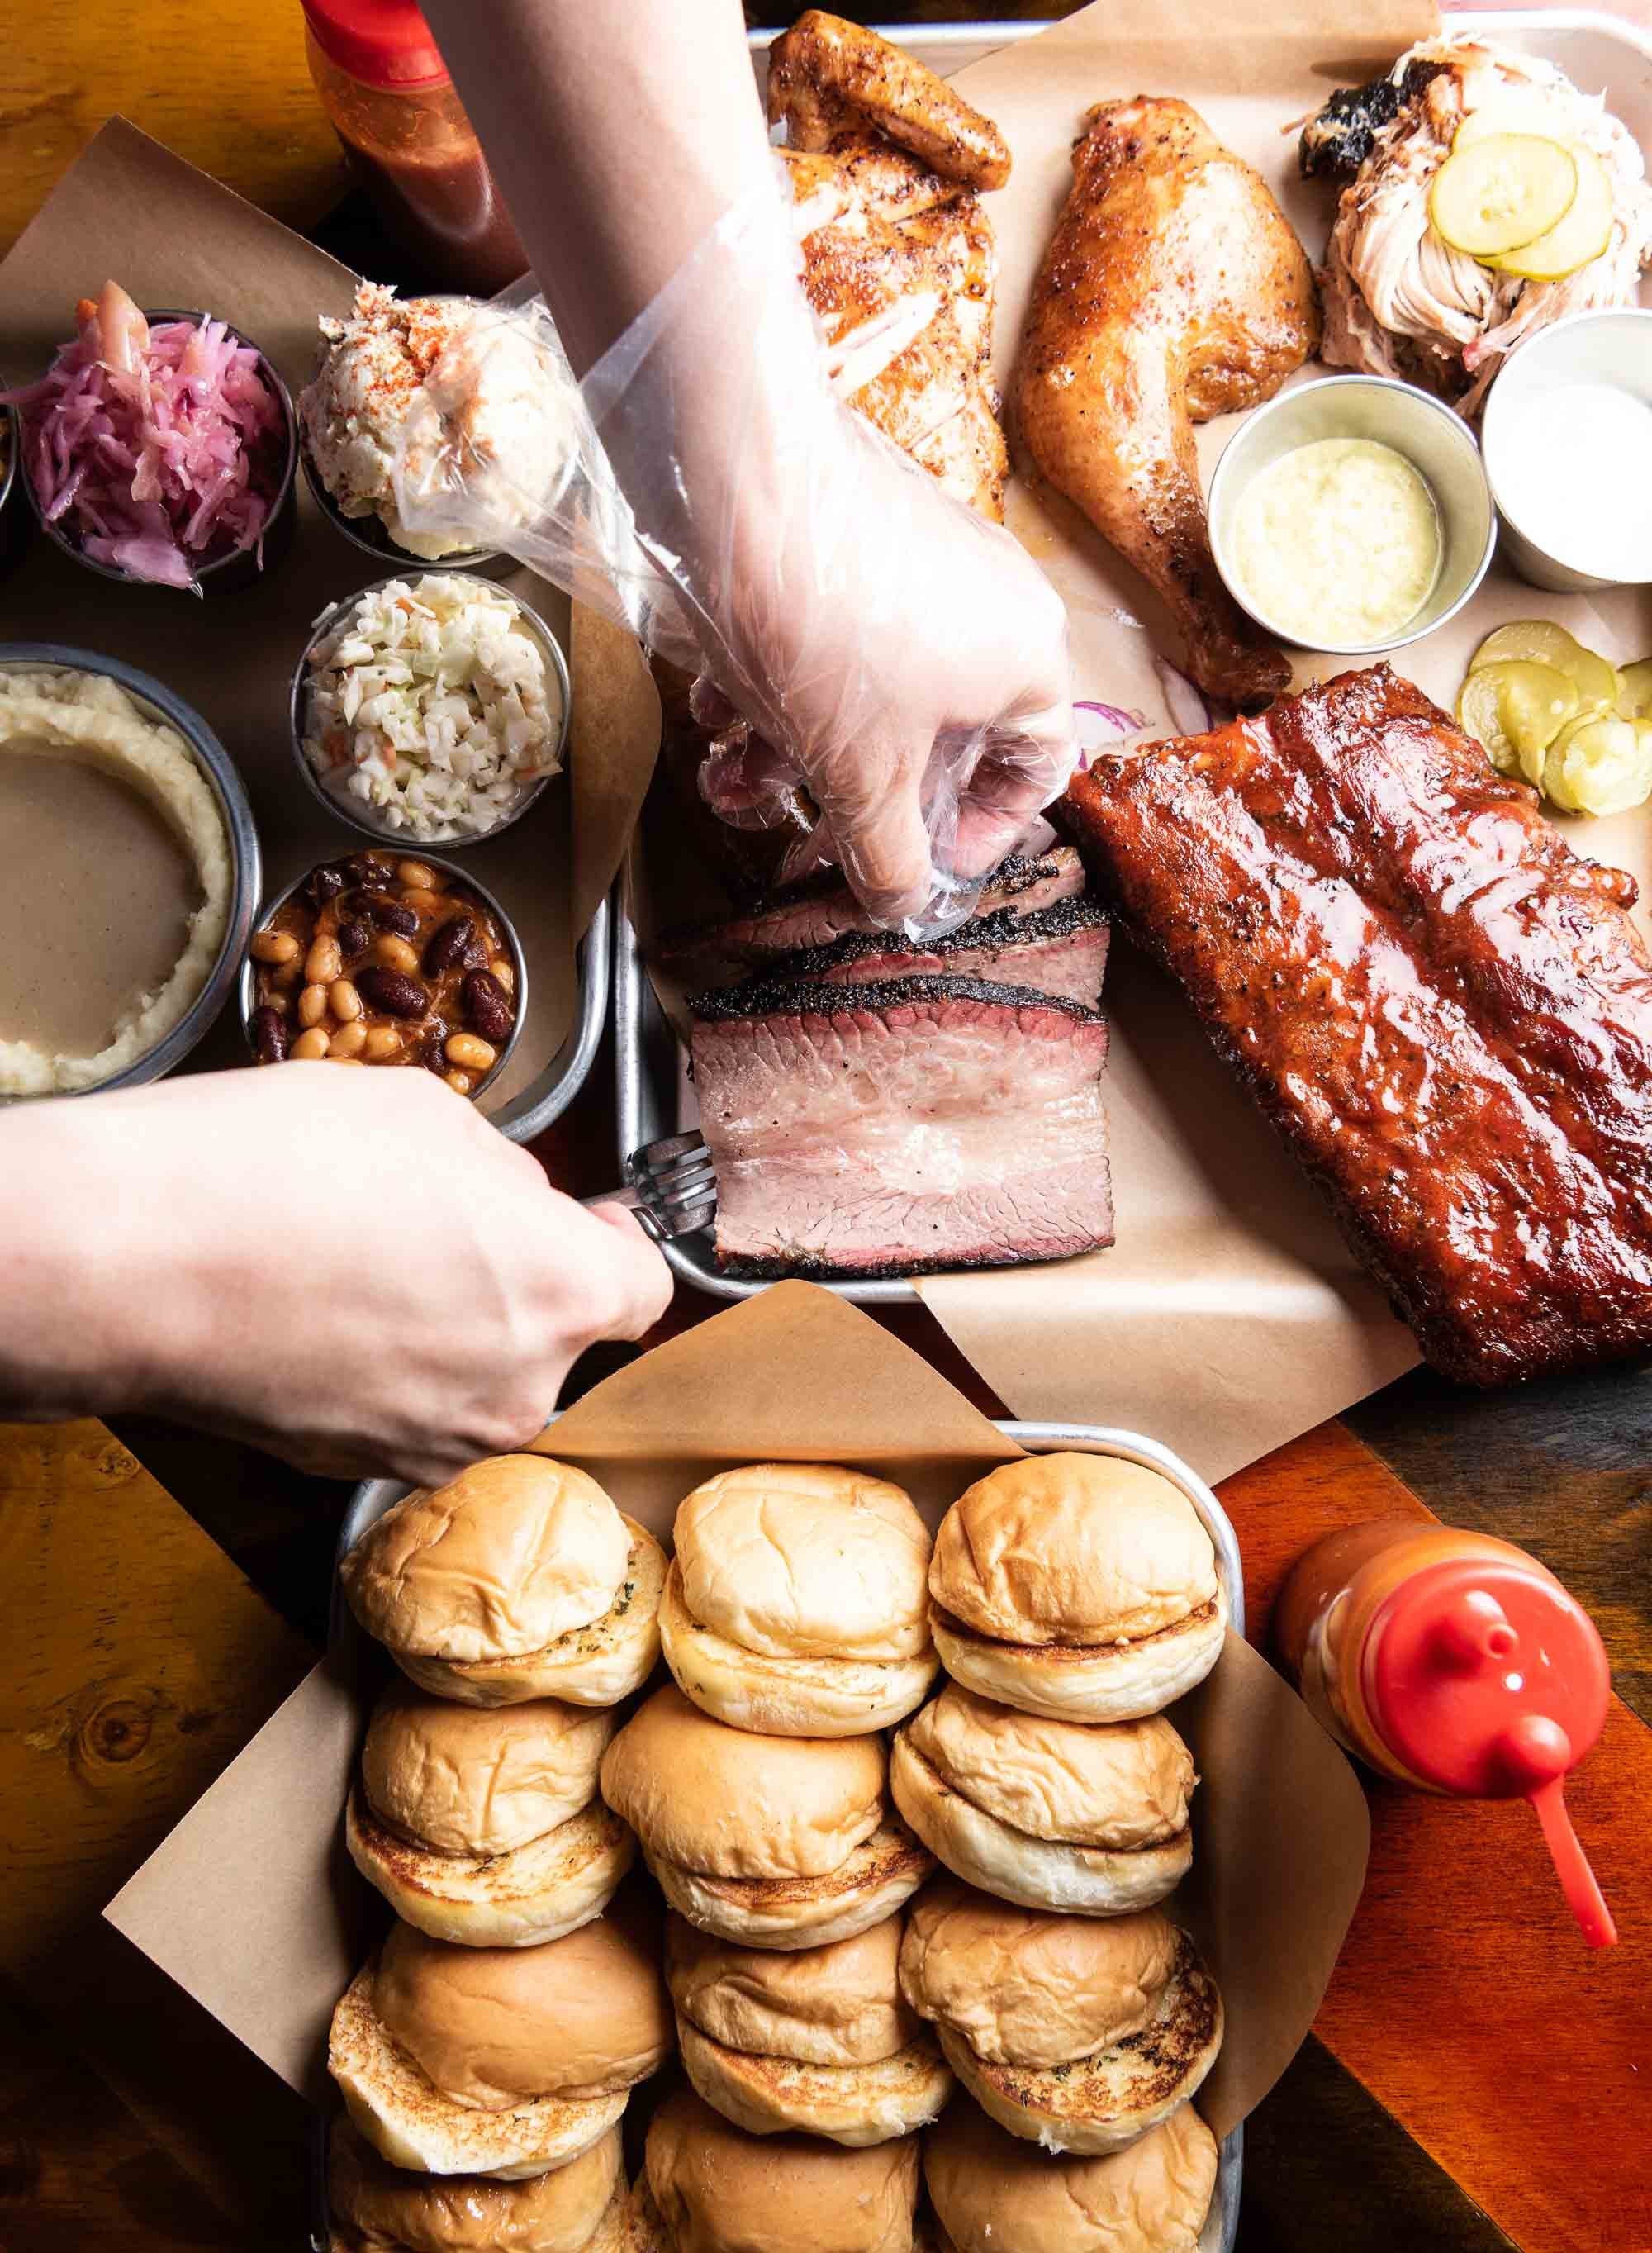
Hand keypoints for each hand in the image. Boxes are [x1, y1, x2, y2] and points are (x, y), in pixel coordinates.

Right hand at [0, 1068, 671, 1483]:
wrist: (133, 1261)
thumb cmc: (279, 1168)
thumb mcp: (429, 1113)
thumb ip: (505, 1171)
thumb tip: (513, 1200)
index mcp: (563, 1289)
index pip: (646, 1286)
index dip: (614, 1244)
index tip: (583, 1219)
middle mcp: (519, 1388)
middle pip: (560, 1338)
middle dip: (520, 1284)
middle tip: (441, 1223)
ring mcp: (434, 1441)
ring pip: (480, 1380)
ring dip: (449, 1331)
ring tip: (362, 1262)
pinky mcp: (357, 1466)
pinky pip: (407, 1411)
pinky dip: (383, 1369)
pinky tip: (321, 1309)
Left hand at [601, 182, 1077, 929]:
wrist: (735, 471)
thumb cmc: (824, 627)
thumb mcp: (860, 775)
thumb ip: (889, 856)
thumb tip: (901, 907)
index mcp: (1027, 661)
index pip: (1035, 771)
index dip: (974, 835)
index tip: (912, 870)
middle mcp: (988, 604)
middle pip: (932, 739)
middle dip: (851, 800)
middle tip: (797, 843)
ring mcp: (917, 563)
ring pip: (865, 692)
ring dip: (794, 752)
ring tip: (728, 782)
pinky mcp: (844, 536)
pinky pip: (827, 636)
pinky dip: (774, 685)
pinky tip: (712, 713)